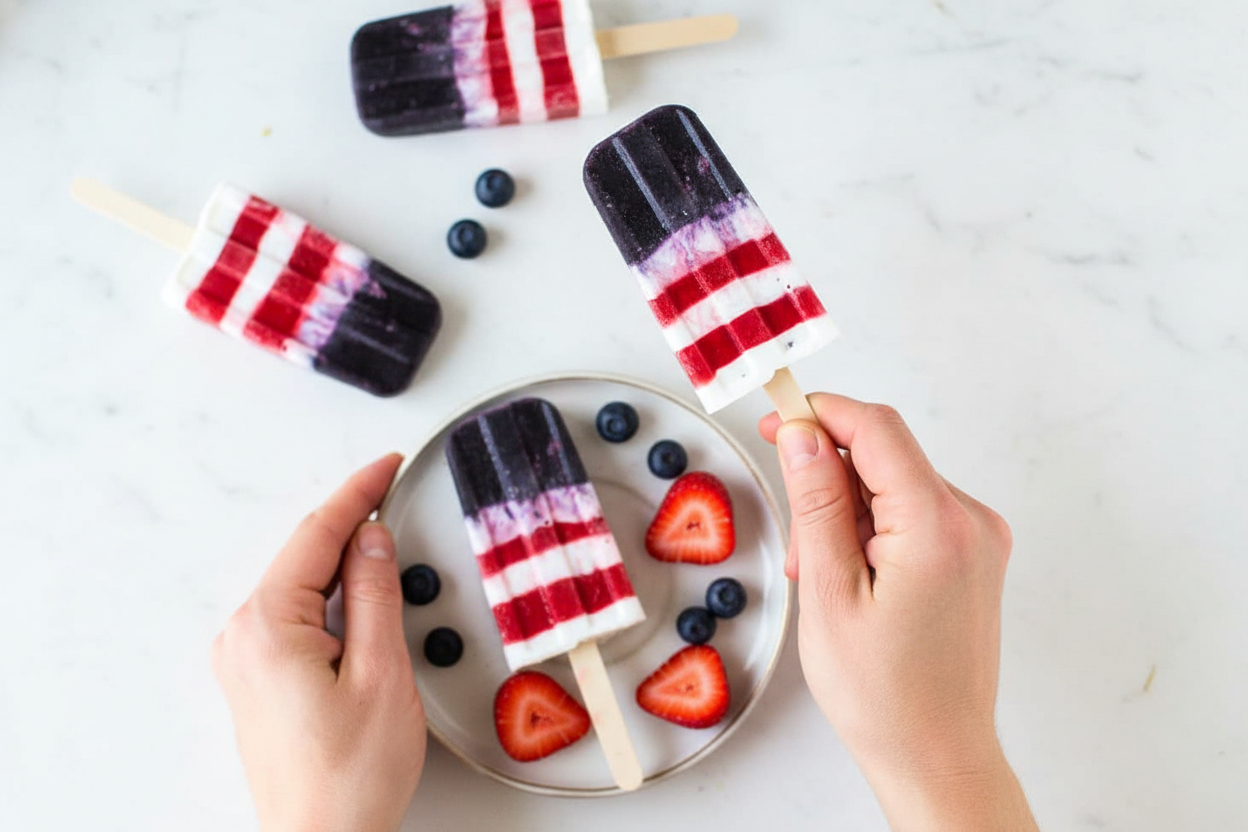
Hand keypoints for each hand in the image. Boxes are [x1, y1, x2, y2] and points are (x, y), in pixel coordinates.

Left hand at [211, 454, 425, 831]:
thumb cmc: (347, 777)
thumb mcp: (381, 673)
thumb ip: (376, 596)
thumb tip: (373, 540)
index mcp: (268, 627)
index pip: (317, 535)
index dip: (358, 493)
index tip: (387, 466)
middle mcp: (243, 638)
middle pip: (305, 556)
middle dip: (352, 526)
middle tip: (395, 498)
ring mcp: (244, 661)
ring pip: (301, 586)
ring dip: (344, 565)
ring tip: (389, 559)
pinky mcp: (256, 680)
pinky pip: (293, 616)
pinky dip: (330, 598)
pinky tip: (360, 603)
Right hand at [759, 395, 1036, 831]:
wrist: (937, 755)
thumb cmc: (883, 695)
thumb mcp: (829, 593)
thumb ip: (817, 503)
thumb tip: (801, 433)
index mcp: (937, 527)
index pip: (876, 429)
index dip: (819, 413)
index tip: (774, 419)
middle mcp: (971, 521)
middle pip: (883, 456)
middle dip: (827, 482)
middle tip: (797, 547)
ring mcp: (979, 538)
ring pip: (893, 485)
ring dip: (846, 513)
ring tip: (825, 579)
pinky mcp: (973, 554)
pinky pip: (911, 512)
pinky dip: (872, 531)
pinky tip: (854, 579)